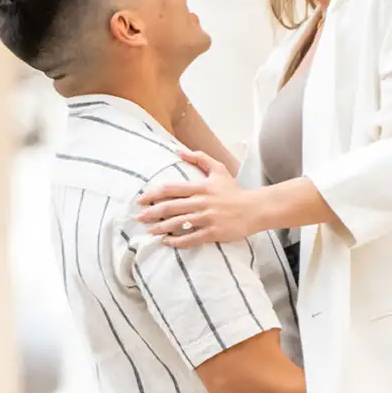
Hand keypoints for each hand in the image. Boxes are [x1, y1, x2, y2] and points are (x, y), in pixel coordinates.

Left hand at [133, 151, 274, 248]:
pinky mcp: (212, 232)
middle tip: (139, 218)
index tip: (140, 199)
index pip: (171, 189)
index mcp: (200, 187)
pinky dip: (176, 241)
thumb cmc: (233, 191)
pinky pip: (191, 238)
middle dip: (151, 213)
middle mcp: (201, 202)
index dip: (153, 194)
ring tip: (149, 231)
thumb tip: (178, 150)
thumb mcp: (218, 170)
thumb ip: (199, 158)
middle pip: (170, 207)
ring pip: (178, 223)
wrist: (253, 209)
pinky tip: (166, 242)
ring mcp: (207, 218)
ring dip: (160, 228)